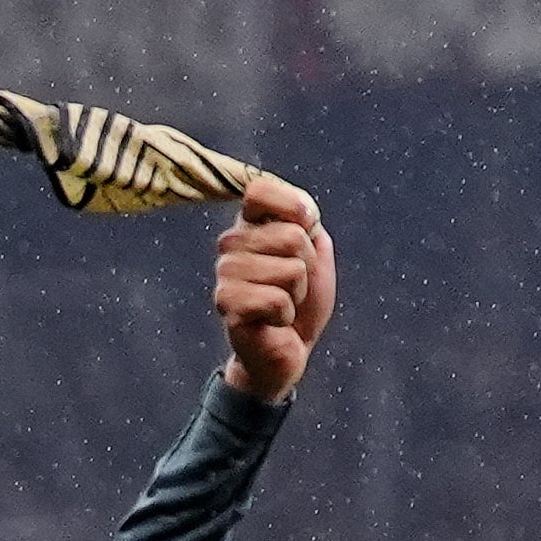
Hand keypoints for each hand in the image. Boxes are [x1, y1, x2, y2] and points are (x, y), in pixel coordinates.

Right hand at [212, 173, 336, 402]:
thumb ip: (307, 222)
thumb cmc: (302, 300)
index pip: (258, 190)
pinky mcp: (227, 305)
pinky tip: (273, 322)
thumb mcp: (315, 251)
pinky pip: (276, 300)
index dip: (292, 207)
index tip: (304, 231)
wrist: (289, 349)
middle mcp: (231, 245)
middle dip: (307, 265)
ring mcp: (225, 275)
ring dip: (297, 293)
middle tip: (294, 285)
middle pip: (291, 235)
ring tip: (284, 304)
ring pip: (290, 270)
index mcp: (249, 225)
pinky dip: (286, 314)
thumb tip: (302, 213)